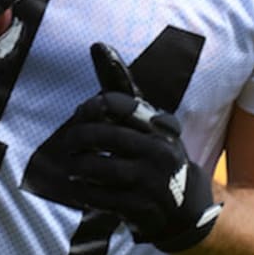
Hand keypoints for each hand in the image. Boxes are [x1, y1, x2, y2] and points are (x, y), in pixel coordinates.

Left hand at [24, 43, 221, 252]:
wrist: (186, 209)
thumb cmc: (157, 154)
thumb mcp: (147, 121)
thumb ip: (121, 87)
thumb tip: (97, 45)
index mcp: (159, 125)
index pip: (117, 104)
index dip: (91, 107)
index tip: (82, 113)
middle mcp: (158, 150)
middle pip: (103, 136)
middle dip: (77, 137)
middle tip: (67, 142)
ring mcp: (150, 181)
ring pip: (98, 167)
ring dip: (77, 165)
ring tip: (71, 163)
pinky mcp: (140, 208)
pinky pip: (100, 197)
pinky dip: (83, 190)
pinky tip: (77, 186)